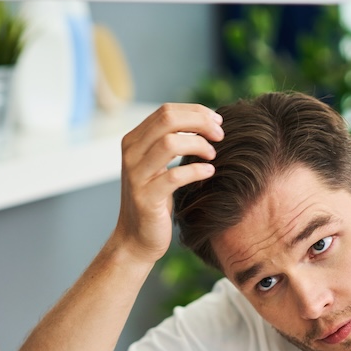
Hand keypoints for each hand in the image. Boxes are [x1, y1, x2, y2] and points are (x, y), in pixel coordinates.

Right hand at [113, 103, 222, 263]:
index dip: (196, 112)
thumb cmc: (155, 200)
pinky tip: (209, 172)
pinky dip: (196, 170)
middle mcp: (131, 153)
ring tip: (212, 156)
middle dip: (200, 122)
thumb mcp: (159, 166)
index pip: (166, 111)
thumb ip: (172, 142)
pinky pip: (174, 176)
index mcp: (133, 140)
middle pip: (167, 120)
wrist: (136, 239)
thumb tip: (207, 121)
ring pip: (169, 143)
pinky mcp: (146, 197)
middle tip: (220, 135)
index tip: (217, 122)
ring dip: (199, 145)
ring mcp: (136, 175)